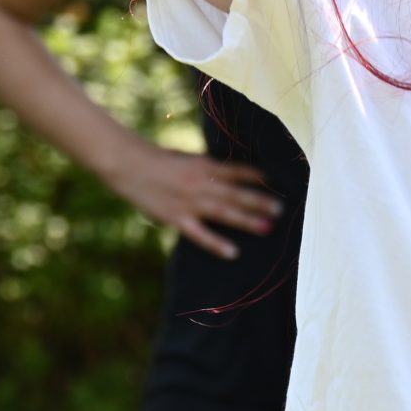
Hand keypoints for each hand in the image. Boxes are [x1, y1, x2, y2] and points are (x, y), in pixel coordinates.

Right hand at [105, 143, 280, 259]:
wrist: (129, 165)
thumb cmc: (158, 159)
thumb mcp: (187, 158)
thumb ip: (207, 168)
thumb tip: (229, 175)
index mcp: (205, 165)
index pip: (238, 171)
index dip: (257, 177)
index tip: (276, 182)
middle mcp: (201, 183)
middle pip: (236, 194)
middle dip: (260, 201)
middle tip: (281, 209)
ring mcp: (190, 202)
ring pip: (224, 212)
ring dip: (247, 220)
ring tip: (268, 227)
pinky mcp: (176, 218)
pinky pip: (200, 234)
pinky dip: (217, 243)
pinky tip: (233, 252)